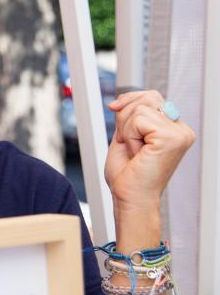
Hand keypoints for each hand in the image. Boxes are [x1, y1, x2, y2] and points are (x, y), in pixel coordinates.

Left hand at [105, 90, 195, 215]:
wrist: (130, 197)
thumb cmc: (128, 175)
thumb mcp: (126, 135)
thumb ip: (130, 115)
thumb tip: (125, 98)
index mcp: (173, 129)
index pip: (152, 96)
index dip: (129, 100)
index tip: (114, 108)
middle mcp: (181, 130)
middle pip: (147, 98)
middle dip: (126, 117)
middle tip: (129, 144)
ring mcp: (180, 134)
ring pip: (140, 108)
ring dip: (127, 130)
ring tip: (135, 151)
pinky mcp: (172, 137)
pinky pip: (139, 119)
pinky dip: (129, 135)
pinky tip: (137, 152)